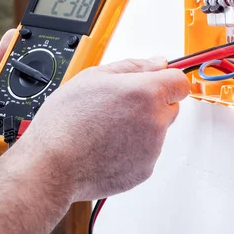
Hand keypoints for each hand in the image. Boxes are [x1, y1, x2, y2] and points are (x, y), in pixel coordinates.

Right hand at [11, 57, 189, 201]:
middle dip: (152, 103)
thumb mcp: (93, 76)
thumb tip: (157, 63)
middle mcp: (155, 121)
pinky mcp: (144, 170)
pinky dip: (132, 149)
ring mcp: (152, 149)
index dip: (167, 79)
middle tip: (119, 106)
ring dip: (140, 127)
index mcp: (146, 93)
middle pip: (171, 106)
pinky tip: (106, 145)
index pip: (180, 82)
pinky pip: (146, 153)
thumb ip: (133, 66)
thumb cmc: (66, 121)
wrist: (53, 164)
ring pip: (157, 131)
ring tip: (106, 128)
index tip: (155, 82)